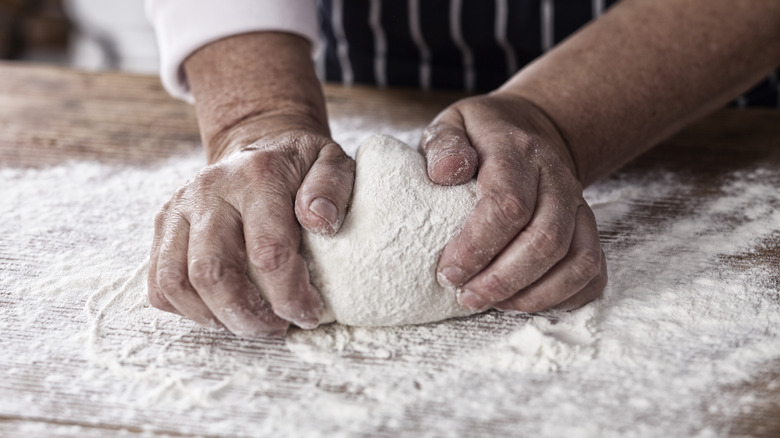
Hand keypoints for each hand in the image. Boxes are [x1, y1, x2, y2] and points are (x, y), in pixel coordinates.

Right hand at [148, 127, 353, 336]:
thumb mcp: (332, 163)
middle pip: (211, 273)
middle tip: (276, 327)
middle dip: (246, 316)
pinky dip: (186, 309)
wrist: (258, 144)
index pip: (267, 253)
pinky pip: (158, 282)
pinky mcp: (164, 225)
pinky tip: (221, 310)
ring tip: (248, 323)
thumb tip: (320, 222)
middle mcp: (209, 190)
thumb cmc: (300, 166)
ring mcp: (179, 207)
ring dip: (214, 317)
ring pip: (176, 282)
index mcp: (256, 177)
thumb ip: (332, 187)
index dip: (289, 296)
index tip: (309, 313)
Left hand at [421, 93, 606, 312]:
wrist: (529, 128)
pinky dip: (564, 297)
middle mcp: (557, 179)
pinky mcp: (588, 228)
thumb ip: (444, 144)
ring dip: (534, 294)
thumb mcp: (453, 124)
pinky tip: (526, 302)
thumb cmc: (481, 136)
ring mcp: (578, 205)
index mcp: (518, 152)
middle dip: (503, 279)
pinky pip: (593, 272)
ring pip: (577, 260)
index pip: (508, 205)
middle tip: (466, 296)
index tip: (448, 271)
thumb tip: (445, 173)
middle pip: (546, 239)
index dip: (478, 246)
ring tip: (493, 304)